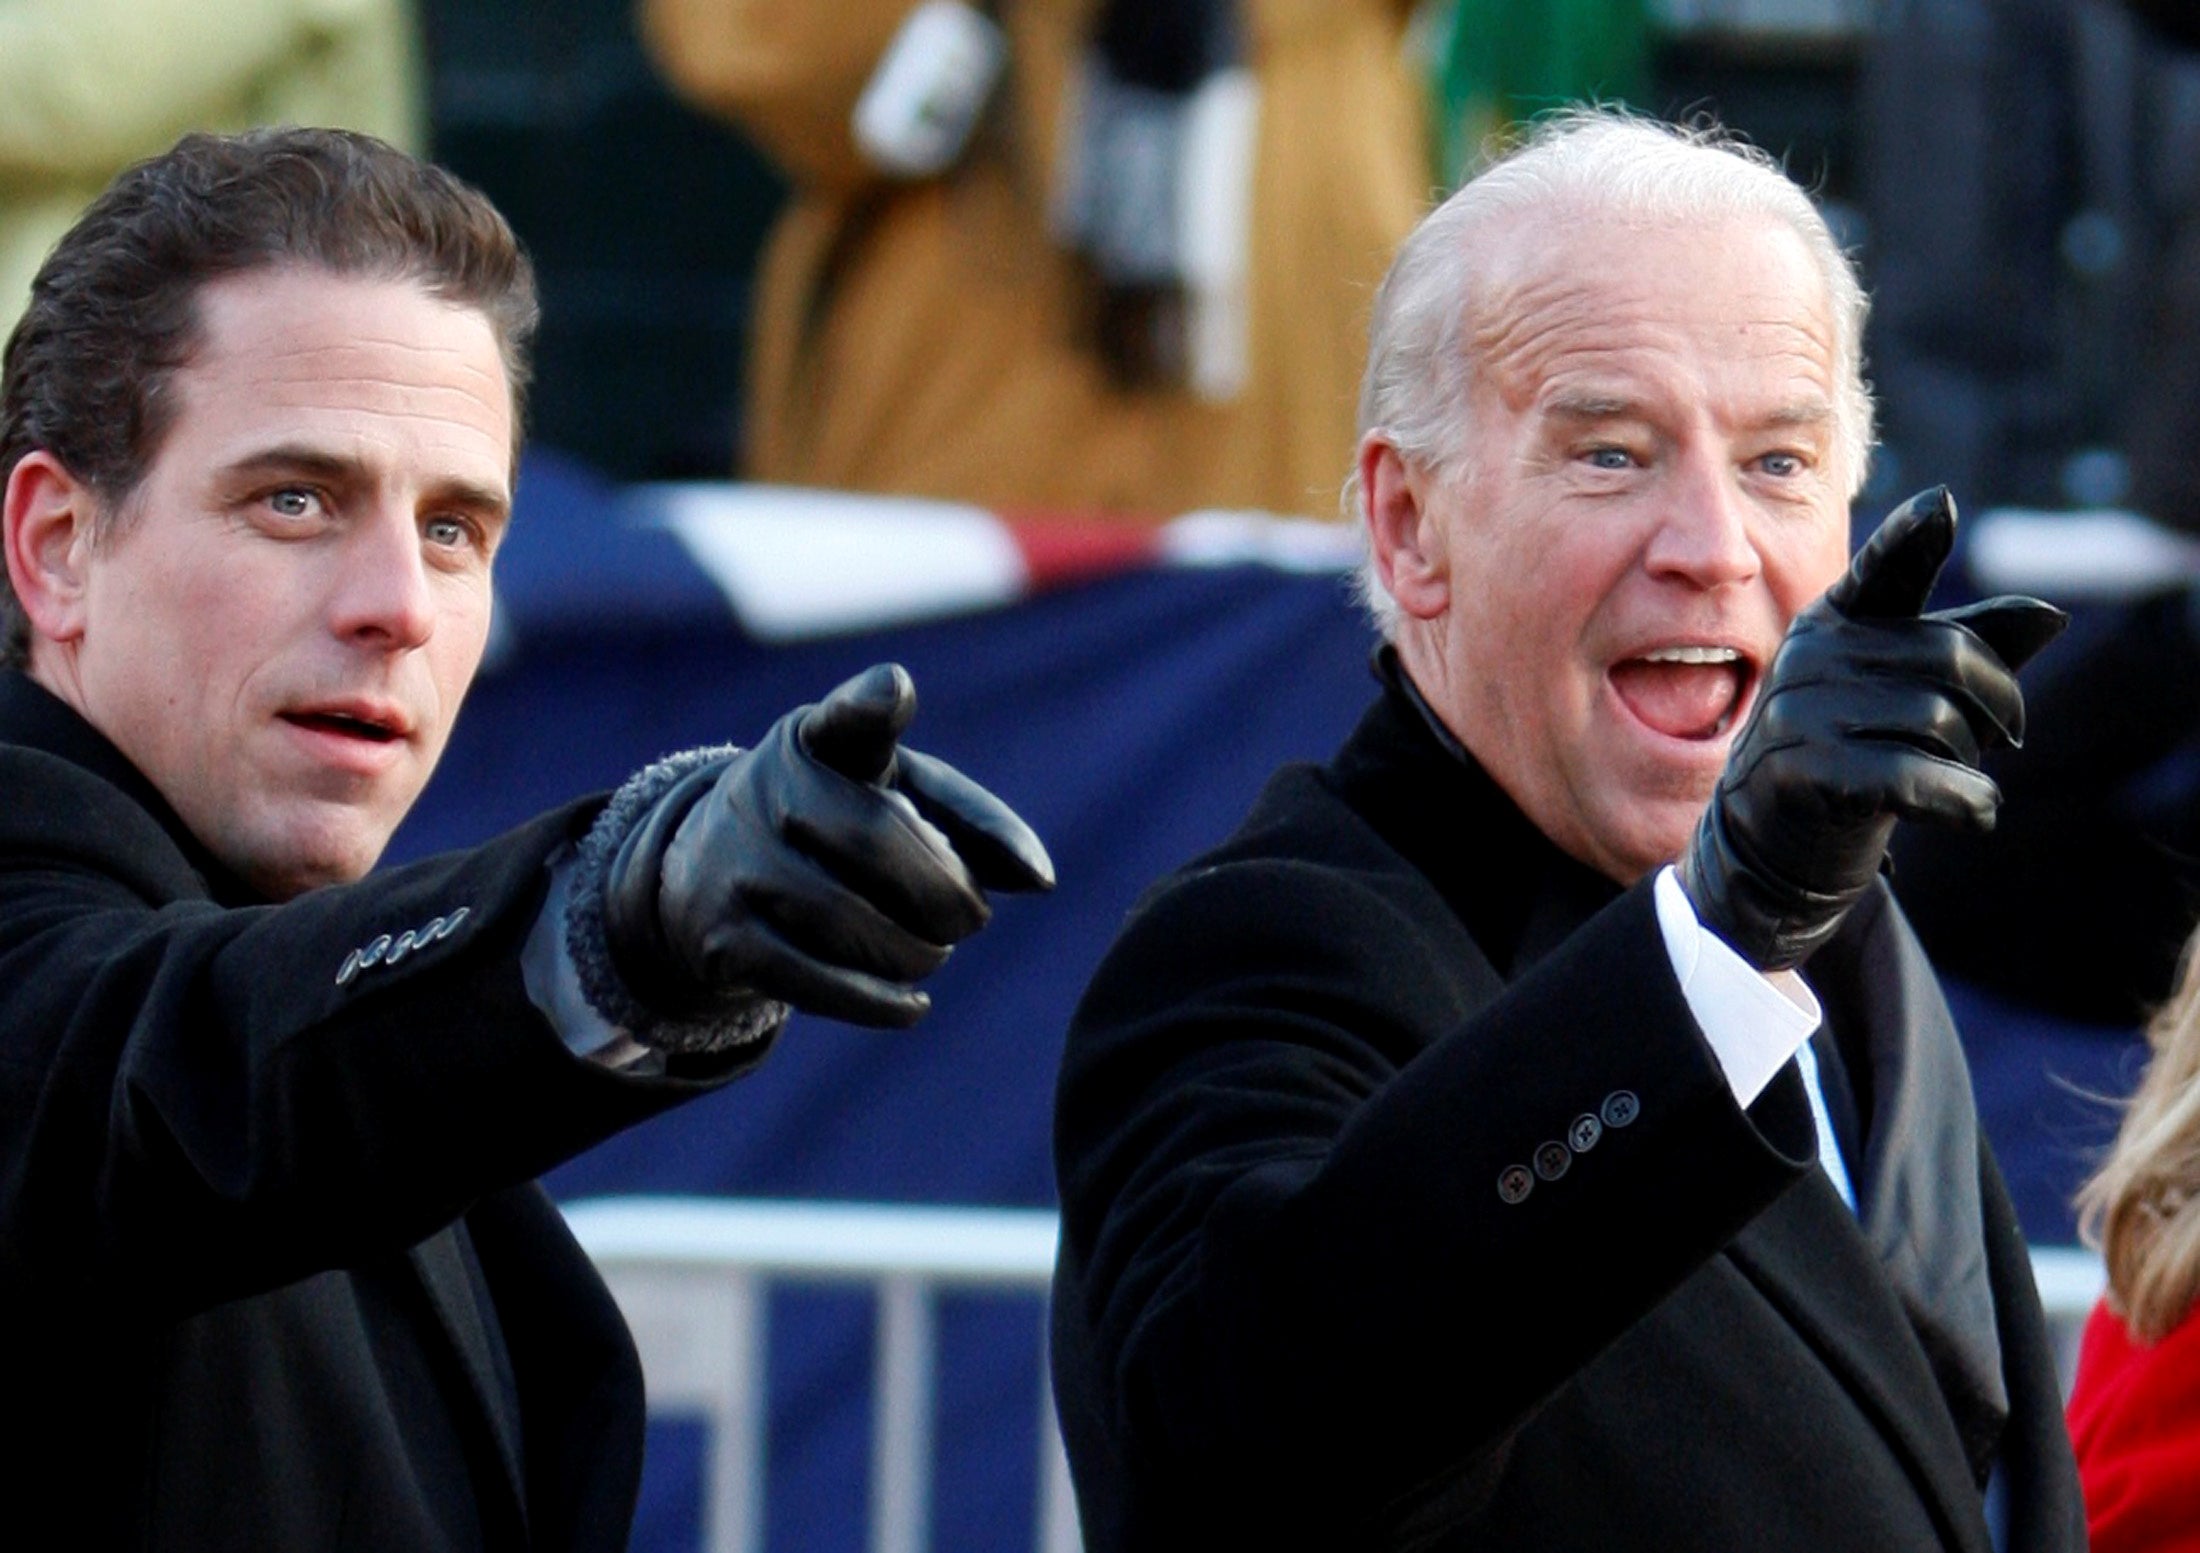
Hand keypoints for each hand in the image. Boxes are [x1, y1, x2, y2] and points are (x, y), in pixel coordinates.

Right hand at [604, 664, 1053, 1026]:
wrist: (709, 878)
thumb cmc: (836, 822)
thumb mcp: (895, 796)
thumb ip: (970, 821)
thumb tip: (1040, 879)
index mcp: (816, 740)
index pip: (844, 716)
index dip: (869, 704)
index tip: (895, 690)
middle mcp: (764, 791)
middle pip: (873, 843)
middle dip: (943, 894)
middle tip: (970, 919)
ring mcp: (736, 866)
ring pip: (846, 922)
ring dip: (914, 952)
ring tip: (932, 952)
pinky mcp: (723, 941)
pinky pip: (813, 981)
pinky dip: (878, 1001)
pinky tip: (912, 1002)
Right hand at [1678, 487, 2066, 969]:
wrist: (1768, 847)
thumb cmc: (1851, 756)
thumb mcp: (1902, 696)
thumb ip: (1971, 650)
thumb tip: (2051, 615)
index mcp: (1833, 622)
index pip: (1881, 569)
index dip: (1911, 536)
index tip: (1940, 508)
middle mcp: (1812, 655)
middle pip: (1951, 657)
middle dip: (1996, 706)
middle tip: (1998, 741)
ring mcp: (1801, 711)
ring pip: (1940, 719)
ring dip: (1972, 762)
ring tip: (1954, 782)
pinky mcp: (1807, 770)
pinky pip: (1917, 774)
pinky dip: (1966, 800)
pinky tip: (1976, 813)